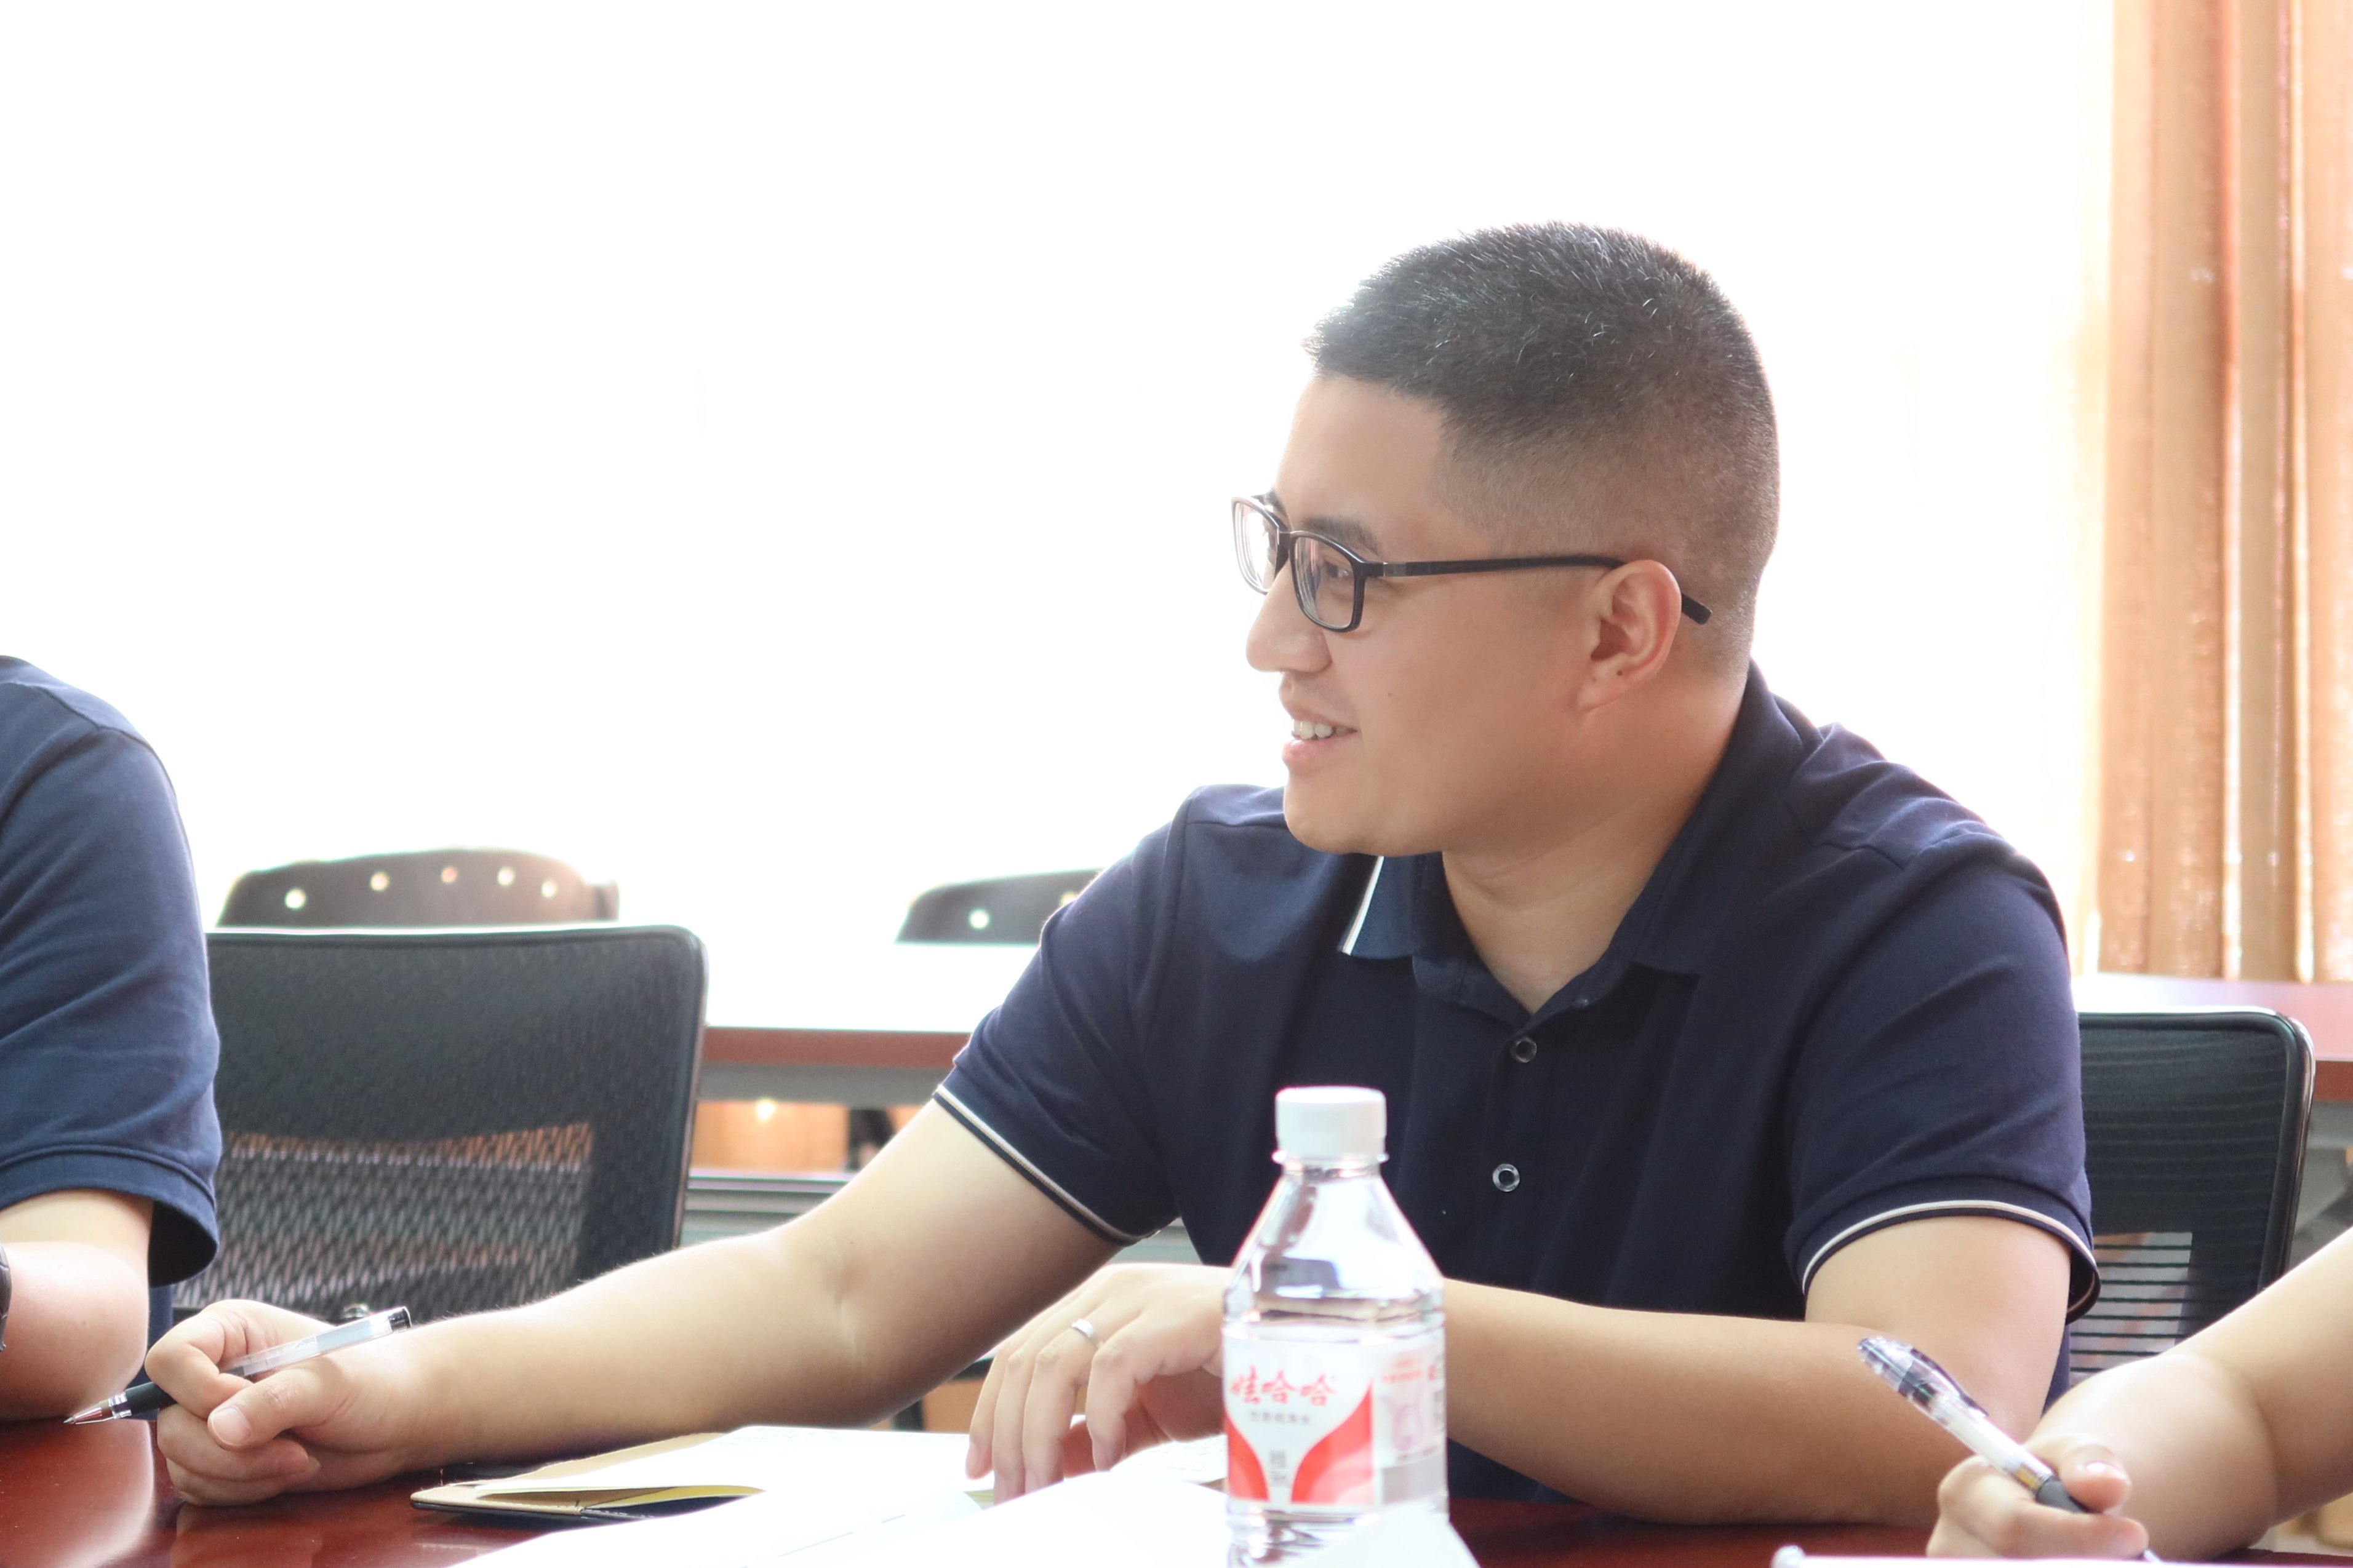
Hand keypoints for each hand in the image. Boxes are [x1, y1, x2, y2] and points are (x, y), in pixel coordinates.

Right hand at [148, 1300, 432, 1504]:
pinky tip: (286, 1473)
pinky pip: (200, 1486)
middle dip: (229, 1450)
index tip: (247, 1408)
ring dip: (241, 1474)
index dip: (198, 1391)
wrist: (393, 1421)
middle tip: (291, 1450)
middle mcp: (212, 1373)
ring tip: (298, 1460)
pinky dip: (241, 1490)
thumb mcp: (328, 1384)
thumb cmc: (369, 1383)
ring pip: (182, 1461)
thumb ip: (275, 1401)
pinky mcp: (223, 1457)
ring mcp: (214, 1418)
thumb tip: (221, 1429)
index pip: (171, 1358)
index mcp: (230, 1332)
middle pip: (169, 1422)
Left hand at [966, 1263, 1226, 1498]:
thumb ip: (1093, 1434)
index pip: (1018, 1354)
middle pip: (1024, 1361)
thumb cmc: (1231, 1372)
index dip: (990, 1414)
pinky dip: (1098, 1417)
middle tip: (1014, 1491)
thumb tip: (1043, 1466)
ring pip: (1054, 1363)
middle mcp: (1112, 1291)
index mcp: (1099, 1304)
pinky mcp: (1171, 1314)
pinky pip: (1112, 1366)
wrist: (1305, 1347)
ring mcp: (1141, 1296)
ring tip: (1047, 1483)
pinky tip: (1106, 1455)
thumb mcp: (1147, 1415)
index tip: (981, 1469)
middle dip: (1009, 1435)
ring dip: (1039, 1434)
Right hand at [1928, 1437, 2150, 1557]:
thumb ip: (2089, 1462)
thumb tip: (2108, 1486)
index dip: (2079, 1536)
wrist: (2038, 1518)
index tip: (2135, 1534)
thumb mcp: (2074, 1456)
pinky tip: (2085, 1564)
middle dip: (2087, 1562)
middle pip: (2026, 1567)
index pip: (2014, 1526)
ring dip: (2083, 1567)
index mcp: (1963, 1494)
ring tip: (2104, 1557)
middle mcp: (1951, 1545)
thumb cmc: (2058, 1484)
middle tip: (2129, 1555)